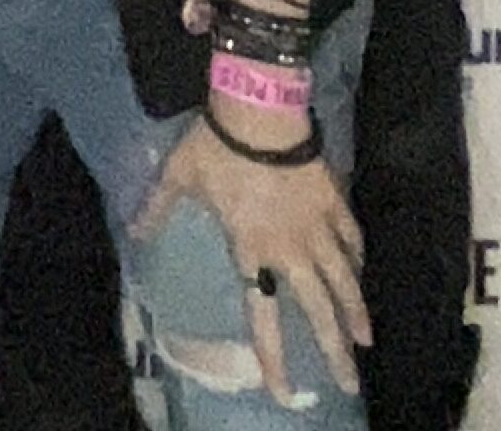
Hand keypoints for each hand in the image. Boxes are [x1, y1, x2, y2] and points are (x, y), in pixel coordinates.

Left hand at [131, 115, 367, 405]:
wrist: (259, 109)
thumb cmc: (218, 147)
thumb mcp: (180, 177)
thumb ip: (159, 208)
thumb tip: (134, 232)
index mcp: (252, 249)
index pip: (263, 316)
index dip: (275, 358)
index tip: (283, 392)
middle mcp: (290, 249)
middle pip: (318, 309)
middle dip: (335, 349)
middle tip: (350, 380)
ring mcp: (316, 225)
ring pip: (344, 278)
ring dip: (355, 310)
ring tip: (366, 339)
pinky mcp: (333, 199)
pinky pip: (350, 235)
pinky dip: (357, 255)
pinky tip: (361, 268)